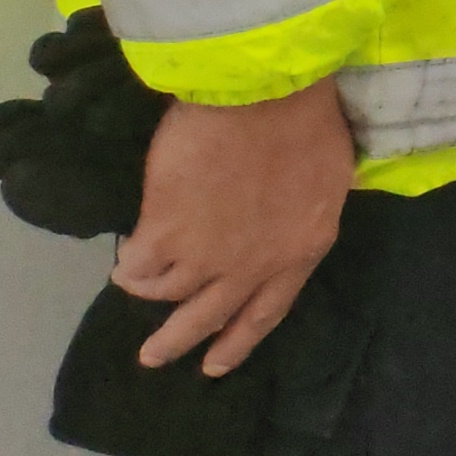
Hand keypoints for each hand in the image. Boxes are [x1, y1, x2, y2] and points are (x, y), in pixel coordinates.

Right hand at [114, 81, 352, 376]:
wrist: (264, 91)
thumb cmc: (307, 116)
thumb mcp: (329, 172)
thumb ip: (305, 206)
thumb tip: (288, 215)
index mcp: (302, 248)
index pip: (269, 308)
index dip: (240, 338)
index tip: (215, 364)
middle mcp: (253, 265)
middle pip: (210, 316)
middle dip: (180, 340)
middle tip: (155, 358)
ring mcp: (206, 256)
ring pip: (169, 294)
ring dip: (149, 295)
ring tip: (131, 289)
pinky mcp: (164, 237)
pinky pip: (138, 267)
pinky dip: (130, 265)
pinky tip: (126, 257)